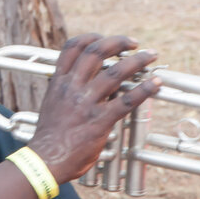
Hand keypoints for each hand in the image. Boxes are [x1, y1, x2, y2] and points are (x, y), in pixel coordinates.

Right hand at [28, 34, 159, 183]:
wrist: (44, 161)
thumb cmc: (49, 137)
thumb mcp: (53, 105)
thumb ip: (69, 90)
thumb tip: (92, 82)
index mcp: (59, 82)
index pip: (72, 47)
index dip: (91, 37)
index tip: (105, 38)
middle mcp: (72, 87)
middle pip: (96, 52)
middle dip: (118, 42)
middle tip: (134, 43)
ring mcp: (86, 103)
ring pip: (115, 72)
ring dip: (137, 61)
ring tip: (150, 56)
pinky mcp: (99, 121)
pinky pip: (127, 101)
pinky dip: (144, 90)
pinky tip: (155, 84)